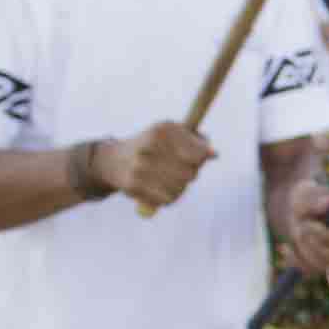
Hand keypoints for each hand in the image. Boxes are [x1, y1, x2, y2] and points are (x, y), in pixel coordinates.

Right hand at [98, 122, 215, 210]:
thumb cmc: (152, 145)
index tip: (198, 158)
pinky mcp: (134, 185)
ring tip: (168, 178)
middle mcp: (150, 146)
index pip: (199, 153)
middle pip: (191, 173)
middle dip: (190, 173)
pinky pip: (167, 199)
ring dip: (180, 186)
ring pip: (180, 187)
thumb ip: (195, 140)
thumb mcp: (172, 134)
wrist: (114, 160)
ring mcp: (140, 167)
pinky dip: (169, 197)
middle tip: (180, 169)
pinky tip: (159, 188)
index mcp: (163, 129)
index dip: (202, 158)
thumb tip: (214, 154)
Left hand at [280, 178, 328, 275]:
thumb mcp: (308, 194)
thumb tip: (327, 203)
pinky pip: (307, 270)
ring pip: (318, 264)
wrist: (299, 209)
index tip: (307, 225)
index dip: (327, 235)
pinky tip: (285, 247)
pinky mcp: (319, 265)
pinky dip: (293, 259)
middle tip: (299, 226)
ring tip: (296, 231)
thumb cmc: (307, 199)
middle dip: (310, 242)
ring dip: (301, 249)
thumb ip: (316, 200)